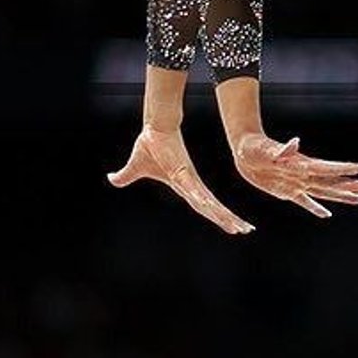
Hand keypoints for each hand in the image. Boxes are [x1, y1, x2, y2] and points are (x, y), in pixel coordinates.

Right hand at [107, 125, 254, 234]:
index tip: (232, 226)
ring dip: (223, 215)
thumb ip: (125, 176)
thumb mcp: (134, 168)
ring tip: (239, 227)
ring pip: (209, 203)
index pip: (204, 206)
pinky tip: (214, 211)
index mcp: (185, 186)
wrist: (154, 127)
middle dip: (229, 219)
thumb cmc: (150, 144)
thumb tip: (111, 178)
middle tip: (246, 230)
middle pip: (211, 207)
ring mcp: (189, 180)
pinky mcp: (185, 173)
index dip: (217, 216)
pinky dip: (204, 202)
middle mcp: (191, 185)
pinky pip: (195, 192)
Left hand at [232, 133, 357, 219]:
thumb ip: (282, 149)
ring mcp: (297, 183)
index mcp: (301, 164)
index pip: (327, 168)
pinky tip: (326, 214)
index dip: (343, 169)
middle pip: (332, 182)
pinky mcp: (287, 191)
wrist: (244, 150)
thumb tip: (295, 142)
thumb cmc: (255, 146)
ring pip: (324, 192)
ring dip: (341, 196)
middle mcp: (303, 174)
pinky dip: (315, 208)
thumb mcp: (266, 149)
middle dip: (351, 184)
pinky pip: (305, 202)